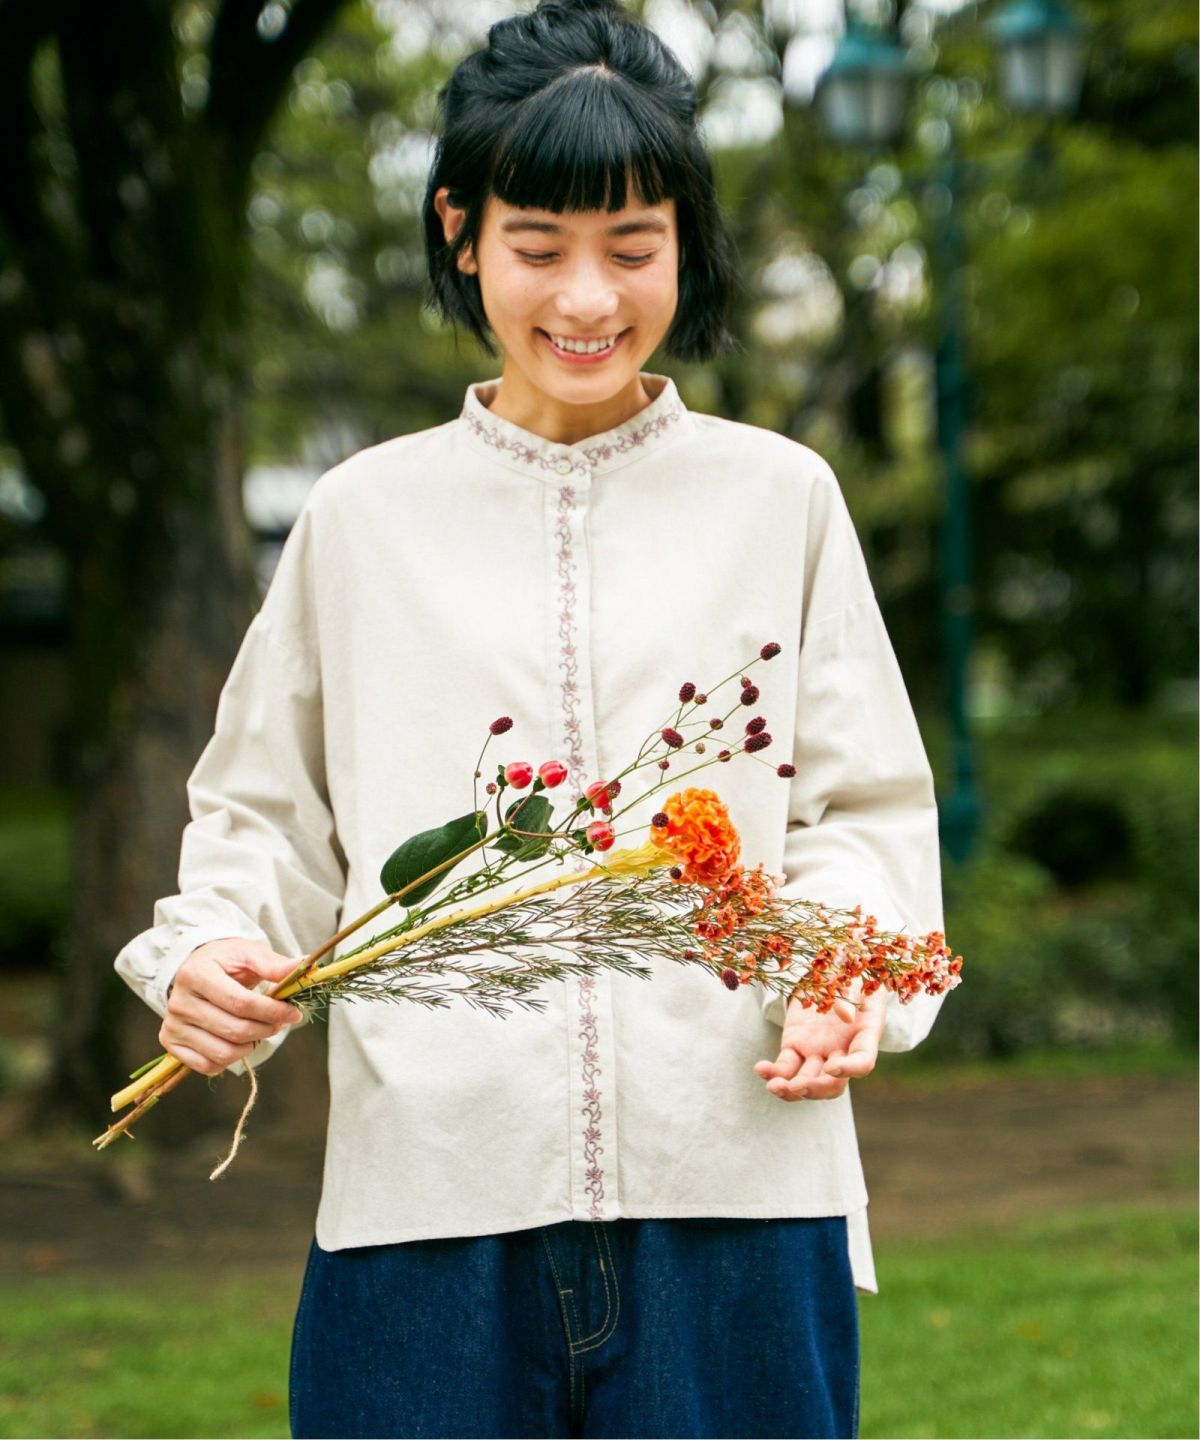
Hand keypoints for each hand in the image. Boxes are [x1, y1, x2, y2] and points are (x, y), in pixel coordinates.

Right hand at [160, 938, 304, 1076]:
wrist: (195, 968)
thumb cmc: (225, 961)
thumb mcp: (249, 953)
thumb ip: (274, 964)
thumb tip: (305, 965)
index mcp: (197, 974)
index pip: (241, 1003)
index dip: (272, 1012)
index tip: (293, 1012)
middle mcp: (179, 1002)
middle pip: (234, 1030)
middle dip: (267, 1029)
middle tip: (280, 1022)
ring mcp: (173, 1025)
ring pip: (223, 1053)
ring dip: (251, 1045)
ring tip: (259, 1029)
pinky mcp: (171, 1043)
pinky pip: (208, 1066)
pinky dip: (230, 1060)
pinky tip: (238, 1041)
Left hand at [753, 982, 886, 1101]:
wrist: (829, 968)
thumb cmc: (848, 969)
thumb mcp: (852, 973)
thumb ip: (850, 991)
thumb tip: (844, 1015)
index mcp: (864, 1033)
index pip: (863, 1062)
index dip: (849, 1070)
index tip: (831, 1067)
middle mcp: (842, 1050)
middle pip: (833, 1083)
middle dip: (816, 1089)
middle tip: (797, 1086)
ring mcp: (818, 1051)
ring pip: (807, 1081)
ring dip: (791, 1090)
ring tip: (774, 1086)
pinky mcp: (795, 1045)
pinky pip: (785, 1066)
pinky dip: (773, 1072)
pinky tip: (760, 1069)